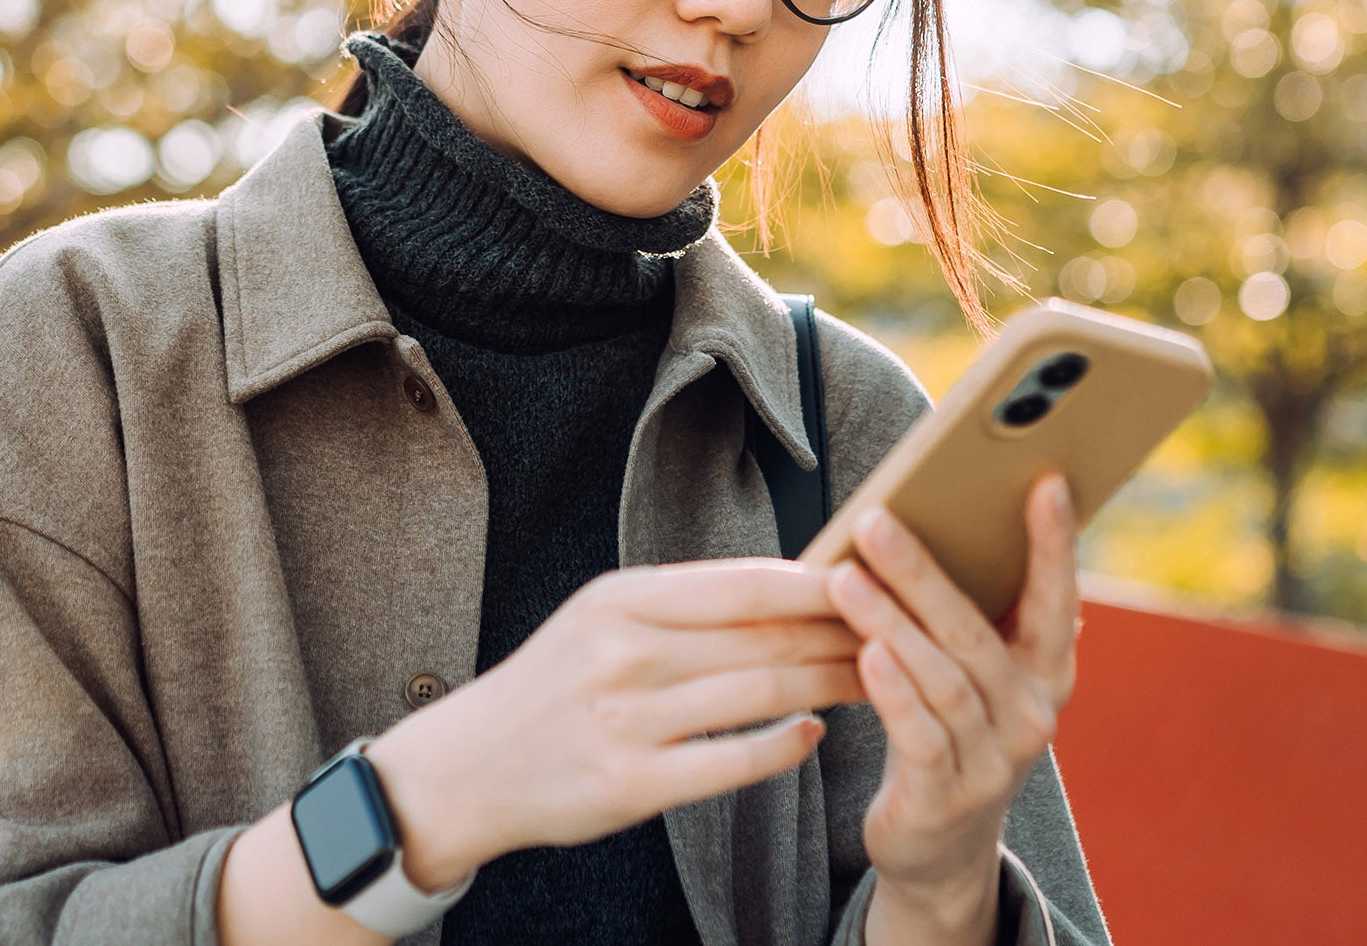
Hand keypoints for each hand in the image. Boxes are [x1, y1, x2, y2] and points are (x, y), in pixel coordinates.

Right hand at [370, 559, 864, 889]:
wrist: (467, 766)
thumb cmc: (554, 684)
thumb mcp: (601, 619)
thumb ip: (683, 603)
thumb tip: (789, 580)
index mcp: (620, 601)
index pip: (745, 584)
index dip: (820, 583)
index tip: (877, 582)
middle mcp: (623, 654)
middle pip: (763, 639)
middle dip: (840, 636)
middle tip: (899, 634)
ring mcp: (626, 721)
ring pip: (759, 696)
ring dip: (829, 687)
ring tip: (874, 680)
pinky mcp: (631, 784)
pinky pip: (733, 763)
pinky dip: (785, 747)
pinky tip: (814, 735)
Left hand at [823, 474, 1080, 936]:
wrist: (941, 849)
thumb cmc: (949, 730)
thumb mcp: (972, 675)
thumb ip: (967, 615)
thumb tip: (930, 519)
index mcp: (1046, 671)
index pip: (1056, 598)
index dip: (1054, 544)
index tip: (1046, 481)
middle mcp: (1031, 713)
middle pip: (976, 631)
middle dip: (923, 571)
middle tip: (875, 520)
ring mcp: (994, 760)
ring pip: (942, 679)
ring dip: (890, 624)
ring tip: (844, 579)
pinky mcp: (947, 797)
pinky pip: (920, 736)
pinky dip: (894, 693)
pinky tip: (866, 654)